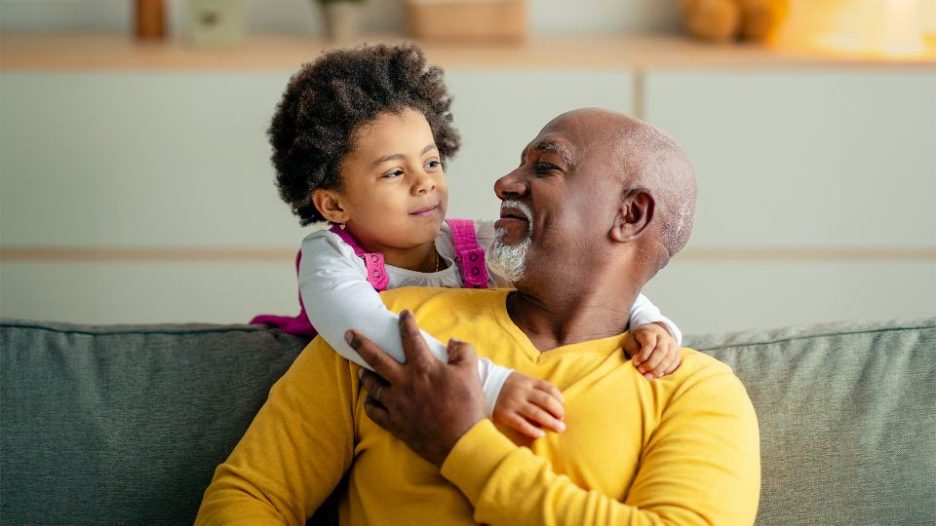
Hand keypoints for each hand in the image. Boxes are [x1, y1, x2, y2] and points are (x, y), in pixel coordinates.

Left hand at [345, 310, 486, 466]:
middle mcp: (405, 383)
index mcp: (423, 368)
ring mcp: (397, 404)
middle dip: (361, 344)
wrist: (461, 443)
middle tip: (349, 334)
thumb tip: (452, 342)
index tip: (403, 314)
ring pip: (373, 385)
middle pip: (377, 359)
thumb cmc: (467, 407)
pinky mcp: (395, 424)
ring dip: (366, 375)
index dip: (406, 323)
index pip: (410, 338)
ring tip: (361, 369)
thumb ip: (462, 351)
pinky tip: (370, 400)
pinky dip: (370, 404)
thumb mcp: (471, 373)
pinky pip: (375, 412)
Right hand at [494, 372, 565, 439]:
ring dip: (551, 422)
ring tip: (559, 429)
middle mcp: (522, 391)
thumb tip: (555, 404)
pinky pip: (522, 424)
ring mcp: (514, 403)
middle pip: (546, 401)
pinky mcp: (505, 414)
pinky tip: (541, 435)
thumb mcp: (522, 380)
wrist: (484, 385)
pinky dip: (533, 430)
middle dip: (558, 412)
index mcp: (528, 381)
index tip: (562, 409)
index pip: (550, 388)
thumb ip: (536, 389)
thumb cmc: (508, 385)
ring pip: (537, 413)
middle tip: (562, 421)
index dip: (560, 400)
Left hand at [623, 322, 680, 379]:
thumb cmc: (639, 339)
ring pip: (669, 357)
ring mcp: (672, 343)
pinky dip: (667, 370)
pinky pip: (675, 362)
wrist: (652, 332)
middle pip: (661, 351)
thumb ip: (633, 351)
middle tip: (642, 371)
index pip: (650, 344)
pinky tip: (658, 374)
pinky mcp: (677, 351)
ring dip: (659, 369)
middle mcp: (663, 336)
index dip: (643, 355)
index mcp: (650, 332)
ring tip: (649, 376)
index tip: (636, 363)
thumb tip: (638, 363)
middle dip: (651, 364)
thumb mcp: (631, 341)